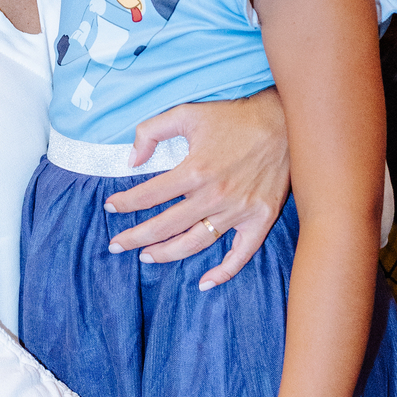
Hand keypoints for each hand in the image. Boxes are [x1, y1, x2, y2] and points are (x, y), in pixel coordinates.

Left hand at [102, 90, 289, 290]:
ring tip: (146, 256)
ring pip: (196, 242)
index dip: (125, 203)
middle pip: (166, 225)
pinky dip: (223, 272)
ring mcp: (239, 211)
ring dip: (168, 253)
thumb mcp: (187, 113)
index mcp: (195, 170)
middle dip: (135, 237)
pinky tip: (204, 283)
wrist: (284, 121)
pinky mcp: (260, 219)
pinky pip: (241, 254)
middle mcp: (215, 195)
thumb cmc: (234, 117)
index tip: (111, 207)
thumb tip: (132, 159)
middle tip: (116, 245)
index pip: (149, 195)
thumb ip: (152, 131)